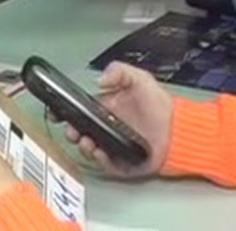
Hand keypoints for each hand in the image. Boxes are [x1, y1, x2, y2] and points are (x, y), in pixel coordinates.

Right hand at [59, 62, 172, 177]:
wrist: (178, 128)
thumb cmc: (158, 104)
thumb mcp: (139, 79)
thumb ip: (119, 72)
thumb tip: (98, 80)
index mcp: (105, 109)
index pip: (79, 112)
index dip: (66, 112)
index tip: (58, 112)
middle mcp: (105, 128)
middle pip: (79, 132)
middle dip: (71, 131)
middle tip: (71, 130)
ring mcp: (112, 146)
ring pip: (89, 149)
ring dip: (83, 145)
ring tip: (85, 140)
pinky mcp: (122, 163)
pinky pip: (105, 164)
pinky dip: (99, 159)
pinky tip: (99, 151)